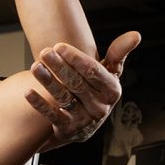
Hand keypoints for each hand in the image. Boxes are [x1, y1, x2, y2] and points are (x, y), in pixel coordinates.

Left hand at [25, 32, 141, 146]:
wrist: (84, 123)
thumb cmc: (96, 91)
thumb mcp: (110, 74)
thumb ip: (119, 53)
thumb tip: (136, 34)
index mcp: (112, 91)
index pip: (93, 72)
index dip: (76, 59)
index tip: (60, 46)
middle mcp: (100, 107)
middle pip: (77, 83)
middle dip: (59, 66)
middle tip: (45, 52)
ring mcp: (84, 120)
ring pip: (64, 97)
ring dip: (48, 81)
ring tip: (35, 66)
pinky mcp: (67, 130)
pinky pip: (52, 115)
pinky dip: (40, 104)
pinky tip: (28, 92)